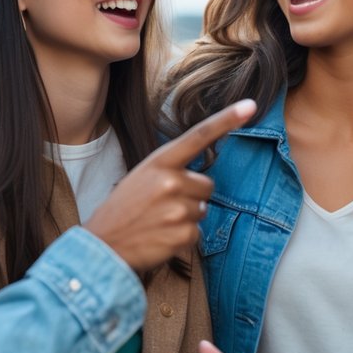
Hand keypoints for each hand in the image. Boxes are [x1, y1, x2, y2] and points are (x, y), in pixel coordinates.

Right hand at [84, 100, 254, 271]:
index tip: (250, 106)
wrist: (102, 246)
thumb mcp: (142, 178)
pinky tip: (160, 238)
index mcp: (159, 162)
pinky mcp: (182, 234)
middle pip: (207, 185)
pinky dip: (182, 238)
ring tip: (157, 222)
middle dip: (192, 196)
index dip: (226, 120)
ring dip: (185, 218)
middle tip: (162, 206)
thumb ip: (171, 172)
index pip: (198, 136)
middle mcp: (170, 181)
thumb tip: (203, 183)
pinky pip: (197, 233)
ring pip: (202, 210)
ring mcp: (177, 208)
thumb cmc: (124, 210)